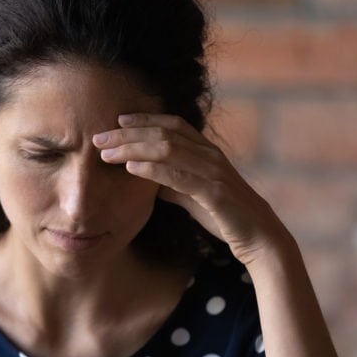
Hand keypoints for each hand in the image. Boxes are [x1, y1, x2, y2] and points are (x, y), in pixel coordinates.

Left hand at [95, 113, 291, 266]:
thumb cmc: (225, 216)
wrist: (258, 237)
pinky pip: (179, 176)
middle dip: (128, 134)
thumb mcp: (192, 195)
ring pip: (168, 149)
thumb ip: (172, 182)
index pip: (173, 125)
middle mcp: (210, 156)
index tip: (117, 121)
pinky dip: (152, 169)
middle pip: (164, 134)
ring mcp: (213, 172)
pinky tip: (131, 168)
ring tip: (106, 153)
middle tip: (99, 137)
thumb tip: (145, 175)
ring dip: (133, 148)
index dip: (144, 119)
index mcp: (207, 152)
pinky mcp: (215, 192)